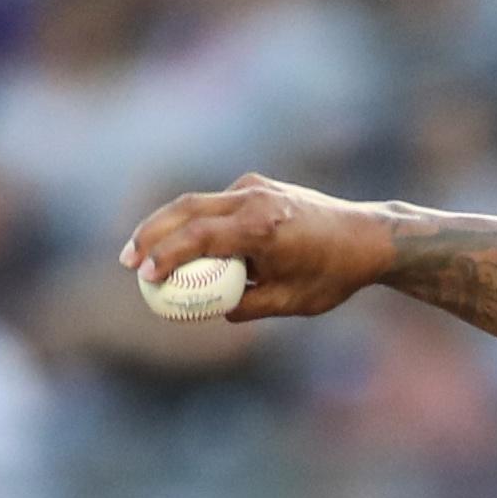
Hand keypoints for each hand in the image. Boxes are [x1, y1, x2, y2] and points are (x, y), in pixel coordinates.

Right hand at [122, 173, 395, 321]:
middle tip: (127, 262)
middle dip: (150, 233)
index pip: (200, 237)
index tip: (144, 276)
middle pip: (186, 209)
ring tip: (141, 253)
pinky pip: (216, 204)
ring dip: (166, 224)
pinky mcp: (257, 186)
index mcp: (263, 227)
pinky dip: (194, 221)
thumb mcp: (290, 302)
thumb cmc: (334, 274)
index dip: (166, 255)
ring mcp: (256, 188)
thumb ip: (247, 306)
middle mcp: (256, 200)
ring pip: (197, 202)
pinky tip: (183, 246)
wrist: (369, 236)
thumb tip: (211, 310)